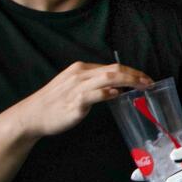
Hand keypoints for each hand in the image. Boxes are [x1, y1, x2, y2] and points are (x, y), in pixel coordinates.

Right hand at [16, 62, 151, 138]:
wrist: (31, 115)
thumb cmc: (55, 102)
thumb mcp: (75, 86)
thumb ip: (95, 84)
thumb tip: (117, 88)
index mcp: (81, 69)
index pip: (113, 66)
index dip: (132, 71)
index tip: (146, 78)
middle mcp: (80, 75)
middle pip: (114, 69)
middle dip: (135, 75)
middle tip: (150, 82)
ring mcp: (77, 88)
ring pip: (108, 78)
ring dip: (128, 81)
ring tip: (142, 87)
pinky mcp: (74, 102)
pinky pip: (94, 94)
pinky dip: (108, 93)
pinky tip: (117, 95)